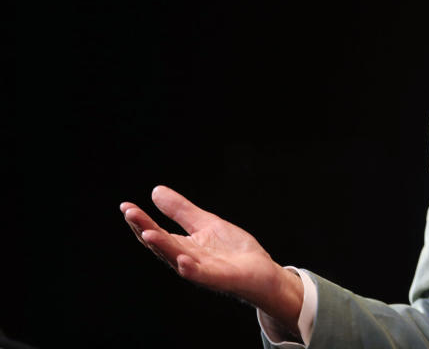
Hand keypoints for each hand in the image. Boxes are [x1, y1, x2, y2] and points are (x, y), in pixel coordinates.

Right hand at [120, 186, 303, 333]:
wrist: (262, 273)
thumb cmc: (233, 251)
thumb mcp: (206, 224)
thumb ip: (182, 211)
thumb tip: (156, 191)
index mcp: (182, 247)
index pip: (156, 233)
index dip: (140, 221)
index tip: (125, 206)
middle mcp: (187, 259)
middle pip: (161, 244)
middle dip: (144, 229)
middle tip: (130, 212)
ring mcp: (202, 270)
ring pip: (177, 259)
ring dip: (162, 247)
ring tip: (147, 233)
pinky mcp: (219, 278)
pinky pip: (203, 275)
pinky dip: (191, 269)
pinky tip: (183, 260)